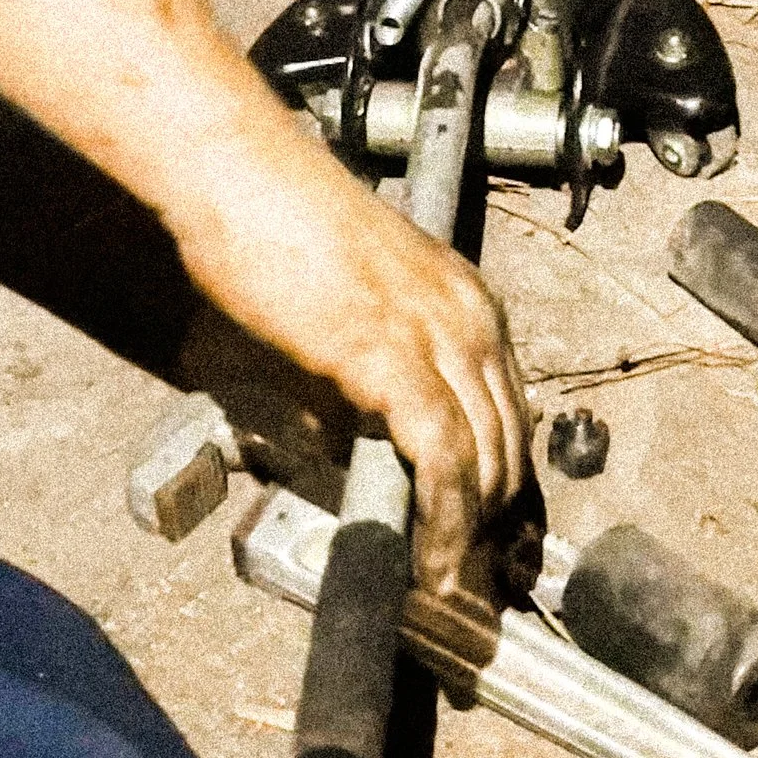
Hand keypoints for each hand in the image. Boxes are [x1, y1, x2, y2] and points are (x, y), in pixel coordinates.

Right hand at [170, 123, 530, 595]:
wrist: (247, 178)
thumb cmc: (276, 224)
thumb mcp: (342, 302)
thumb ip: (358, 368)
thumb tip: (346, 434)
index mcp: (463, 297)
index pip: (508, 402)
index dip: (500, 472)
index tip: (484, 525)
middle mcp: (468, 316)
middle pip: (511, 437)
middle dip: (495, 514)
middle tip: (468, 569)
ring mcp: (438, 335)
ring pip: (487, 456)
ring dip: (471, 531)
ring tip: (448, 580)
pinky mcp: (394, 360)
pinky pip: (442, 459)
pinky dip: (444, 519)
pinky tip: (431, 558)